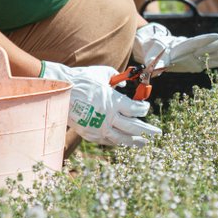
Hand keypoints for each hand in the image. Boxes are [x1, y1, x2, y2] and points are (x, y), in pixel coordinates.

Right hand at [40, 61, 161, 147]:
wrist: (60, 91)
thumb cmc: (83, 80)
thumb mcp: (103, 74)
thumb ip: (117, 79)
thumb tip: (125, 84)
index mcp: (113, 102)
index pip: (136, 110)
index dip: (143, 109)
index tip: (145, 108)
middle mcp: (108, 117)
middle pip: (133, 127)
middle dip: (147, 131)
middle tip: (156, 133)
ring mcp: (98, 127)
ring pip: (121, 138)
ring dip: (134, 141)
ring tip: (143, 143)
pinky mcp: (90, 133)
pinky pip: (108, 141)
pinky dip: (117, 141)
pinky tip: (123, 141)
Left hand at [132, 23, 217, 73]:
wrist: (156, 51)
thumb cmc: (153, 53)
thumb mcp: (151, 56)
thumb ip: (154, 63)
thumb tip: (154, 70)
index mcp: (179, 47)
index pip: (193, 42)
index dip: (204, 40)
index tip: (215, 37)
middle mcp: (190, 50)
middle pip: (208, 46)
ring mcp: (196, 55)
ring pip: (214, 52)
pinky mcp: (198, 63)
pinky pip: (213, 61)